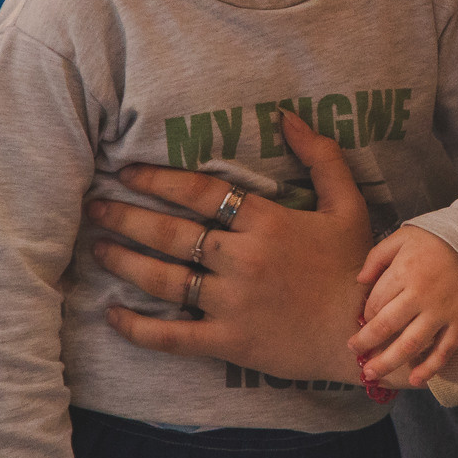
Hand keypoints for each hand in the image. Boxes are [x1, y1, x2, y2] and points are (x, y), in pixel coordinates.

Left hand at [88, 113, 371, 385]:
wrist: (363, 332)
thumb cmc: (355, 266)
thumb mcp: (347, 204)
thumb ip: (321, 156)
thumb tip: (287, 116)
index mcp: (267, 222)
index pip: (201, 193)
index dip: (158, 180)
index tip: (126, 172)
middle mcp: (242, 259)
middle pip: (171, 233)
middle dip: (126, 217)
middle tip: (93, 207)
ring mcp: (232, 302)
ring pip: (165, 279)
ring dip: (124, 262)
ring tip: (97, 248)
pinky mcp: (228, 341)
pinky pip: (172, 336)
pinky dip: (138, 327)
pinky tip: (111, 315)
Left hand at [349, 225, 457, 389]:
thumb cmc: (436, 240)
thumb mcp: (403, 237)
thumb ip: (377, 256)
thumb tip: (359, 281)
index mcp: (404, 272)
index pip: (376, 304)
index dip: (366, 317)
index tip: (363, 325)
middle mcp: (421, 295)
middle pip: (387, 327)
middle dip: (366, 344)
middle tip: (355, 355)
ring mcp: (442, 311)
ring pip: (411, 344)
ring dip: (389, 362)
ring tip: (372, 374)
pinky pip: (445, 350)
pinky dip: (430, 368)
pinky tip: (415, 381)